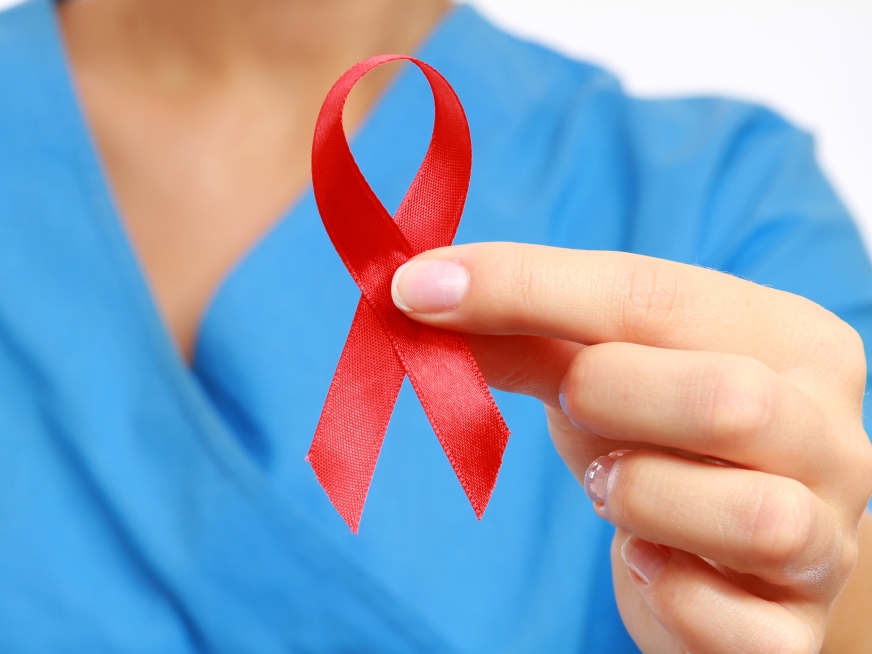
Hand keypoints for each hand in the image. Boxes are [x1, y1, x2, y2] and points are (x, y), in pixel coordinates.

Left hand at [391, 243, 871, 652]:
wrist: (731, 540)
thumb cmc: (663, 432)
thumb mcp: (599, 367)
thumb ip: (525, 331)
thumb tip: (421, 291)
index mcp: (787, 339)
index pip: (651, 295)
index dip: (523, 288)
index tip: (420, 289)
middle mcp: (832, 435)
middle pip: (726, 402)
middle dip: (609, 398)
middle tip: (573, 403)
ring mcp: (830, 537)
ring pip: (753, 518)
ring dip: (642, 499)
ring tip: (614, 488)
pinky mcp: (794, 628)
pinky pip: (732, 625)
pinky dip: (663, 594)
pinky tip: (647, 563)